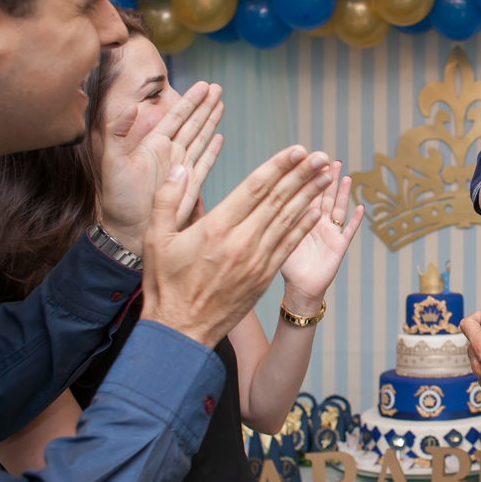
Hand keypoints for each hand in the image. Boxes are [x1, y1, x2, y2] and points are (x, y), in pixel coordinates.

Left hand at [99, 81, 223, 253]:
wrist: (129, 230)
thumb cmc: (118, 200)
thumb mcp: (111, 163)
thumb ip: (117, 133)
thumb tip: (130, 107)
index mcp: (152, 145)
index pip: (176, 117)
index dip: (190, 100)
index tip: (203, 85)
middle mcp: (169, 154)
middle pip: (192, 123)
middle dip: (204, 105)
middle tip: (217, 88)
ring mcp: (181, 168)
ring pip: (201, 138)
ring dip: (211, 121)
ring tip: (221, 104)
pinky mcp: (190, 184)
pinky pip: (205, 162)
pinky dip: (213, 150)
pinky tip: (220, 138)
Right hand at [140, 145, 332, 347]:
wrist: (182, 331)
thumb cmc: (165, 283)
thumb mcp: (155, 239)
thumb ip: (167, 200)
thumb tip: (182, 169)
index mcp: (216, 228)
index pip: (255, 188)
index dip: (279, 166)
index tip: (298, 150)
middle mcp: (242, 242)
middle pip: (278, 200)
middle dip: (302, 175)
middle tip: (321, 155)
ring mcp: (257, 261)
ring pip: (288, 220)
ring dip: (309, 195)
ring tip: (325, 175)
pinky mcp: (264, 277)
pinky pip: (289, 246)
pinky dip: (304, 226)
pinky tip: (317, 211)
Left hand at [279, 161, 364, 313]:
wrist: (298, 288)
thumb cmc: (286, 265)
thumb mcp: (274, 239)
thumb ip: (271, 221)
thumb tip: (255, 201)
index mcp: (301, 218)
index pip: (304, 192)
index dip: (307, 177)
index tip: (308, 159)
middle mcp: (318, 222)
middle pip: (324, 195)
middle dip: (327, 178)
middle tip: (331, 160)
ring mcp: (330, 233)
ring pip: (338, 208)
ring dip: (342, 193)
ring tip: (346, 176)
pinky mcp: (339, 247)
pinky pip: (349, 231)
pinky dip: (355, 220)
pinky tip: (360, 208)